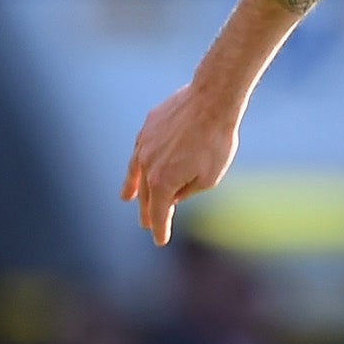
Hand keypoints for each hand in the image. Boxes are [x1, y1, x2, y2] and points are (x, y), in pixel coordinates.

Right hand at [119, 80, 245, 245]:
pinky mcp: (148, 127)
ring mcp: (144, 144)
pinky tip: (139, 165)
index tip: (160, 241)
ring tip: (127, 198)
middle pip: (146, 195)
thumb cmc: (216, 142)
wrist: (211, 101)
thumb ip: (188, 191)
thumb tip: (174, 196)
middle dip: (148, 212)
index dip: (160, 229)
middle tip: (147, 225)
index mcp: (163, 182)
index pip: (159, 213)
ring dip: (133, 187)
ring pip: (136, 171)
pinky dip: (138, 162)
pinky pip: (140, 150)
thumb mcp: (209, 177)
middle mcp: (147, 165)